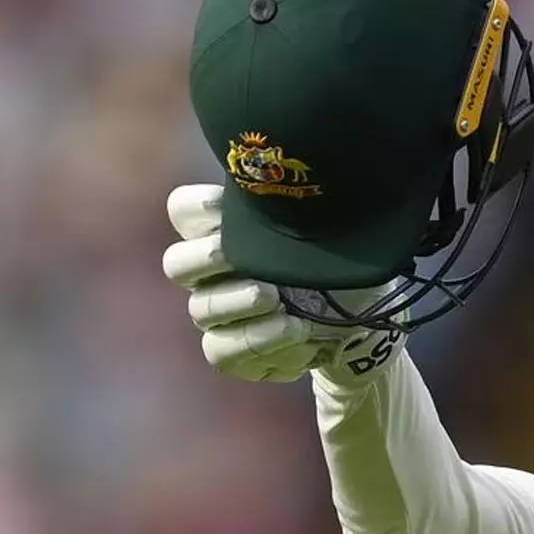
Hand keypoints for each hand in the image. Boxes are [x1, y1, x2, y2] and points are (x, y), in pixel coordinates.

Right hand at [161, 183, 403, 382]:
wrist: (356, 318)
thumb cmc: (333, 263)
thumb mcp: (329, 230)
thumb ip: (304, 210)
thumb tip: (306, 181)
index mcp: (223, 232)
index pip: (183, 211)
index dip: (198, 207)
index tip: (225, 204)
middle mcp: (210, 274)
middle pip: (177, 263)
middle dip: (205, 258)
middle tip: (232, 257)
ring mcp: (217, 315)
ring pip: (201, 309)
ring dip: (238, 303)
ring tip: (277, 299)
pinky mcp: (230, 352)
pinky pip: (222, 350)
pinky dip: (259, 341)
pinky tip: (295, 331)